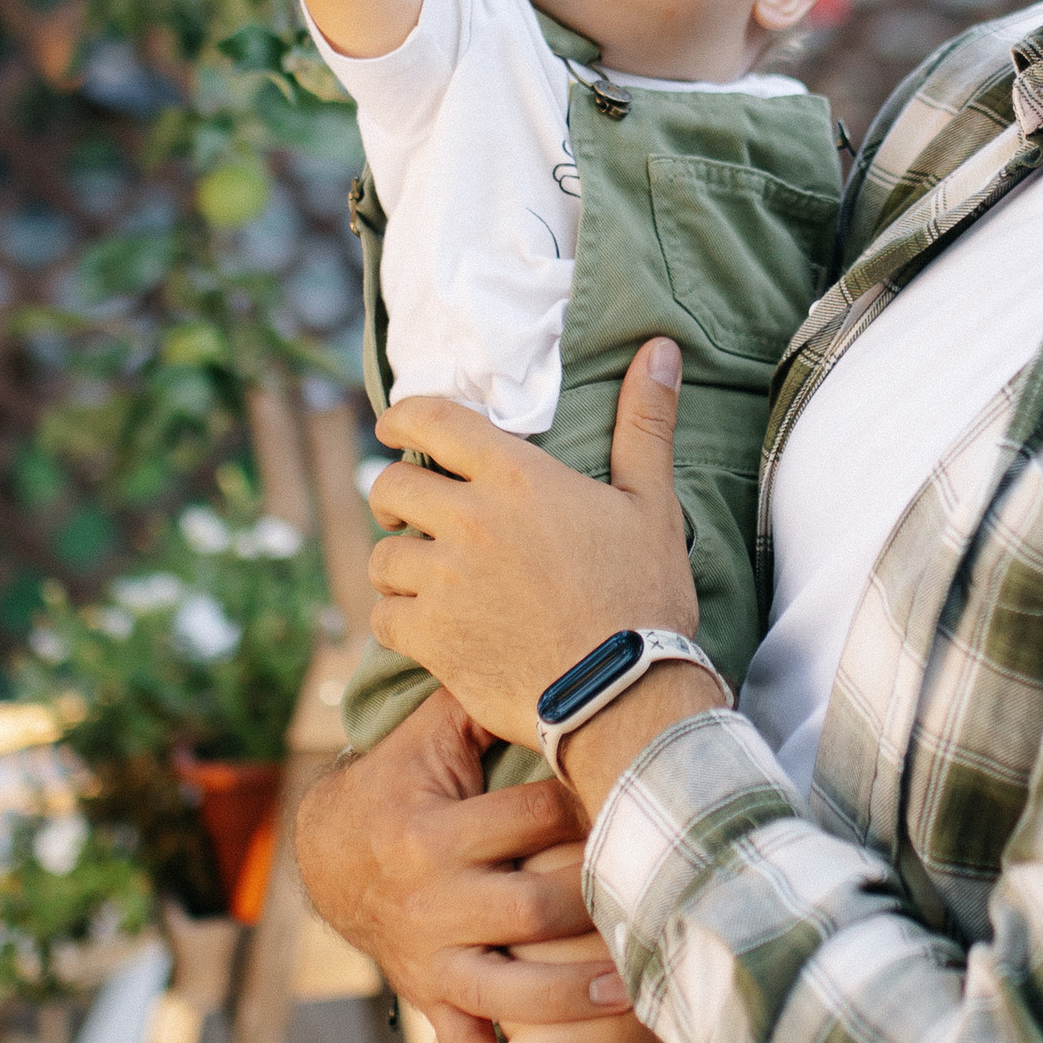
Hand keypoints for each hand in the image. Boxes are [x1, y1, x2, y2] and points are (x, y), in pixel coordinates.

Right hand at [293, 685, 629, 1042]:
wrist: (325, 852)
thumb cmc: (401, 781)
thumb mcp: (428, 736)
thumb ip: (483, 700)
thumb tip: (561, 651)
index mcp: (431, 828)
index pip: (528, 820)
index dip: (587, 808)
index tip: (640, 800)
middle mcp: (428, 897)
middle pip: (531, 907)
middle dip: (596, 905)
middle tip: (663, 896)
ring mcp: (426, 954)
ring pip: (507, 986)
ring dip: (572, 996)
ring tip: (633, 992)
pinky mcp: (425, 992)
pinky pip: (455, 1040)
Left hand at [369, 342, 701, 750]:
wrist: (624, 694)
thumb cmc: (643, 595)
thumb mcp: (651, 502)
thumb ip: (644, 423)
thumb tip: (659, 349)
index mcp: (515, 477)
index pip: (429, 419)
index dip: (402, 417)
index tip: (395, 428)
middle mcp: (468, 520)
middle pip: (390, 486)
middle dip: (398, 495)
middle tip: (417, 512)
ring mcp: (443, 581)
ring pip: (383, 555)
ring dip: (400, 561)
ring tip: (425, 575)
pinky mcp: (430, 638)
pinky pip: (382, 615)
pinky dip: (398, 618)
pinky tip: (427, 625)